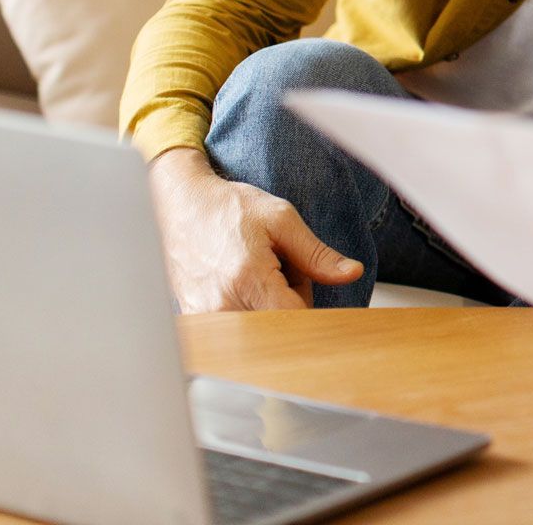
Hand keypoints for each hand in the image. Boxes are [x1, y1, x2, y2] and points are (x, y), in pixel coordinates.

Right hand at [147, 147, 362, 311]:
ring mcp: (206, 318)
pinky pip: (239, 328)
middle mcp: (223, 307)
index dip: (312, 302)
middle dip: (291, 302)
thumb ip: (318, 254)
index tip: (312, 285)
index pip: (299, 318)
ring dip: (269, 306)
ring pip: (262, 328)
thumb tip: (352, 273)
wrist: (180, 205)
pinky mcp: (197, 322)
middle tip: (281, 270)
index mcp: (248, 280)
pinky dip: (250, 309)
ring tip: (258, 275)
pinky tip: (241, 285)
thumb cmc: (227, 208)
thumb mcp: (281, 220)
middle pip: (281, 325)